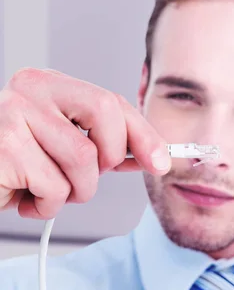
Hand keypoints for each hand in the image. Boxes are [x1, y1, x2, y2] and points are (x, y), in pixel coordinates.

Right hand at [0, 68, 171, 218]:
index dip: (143, 133)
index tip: (161, 161)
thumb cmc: (12, 164)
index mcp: (50, 85)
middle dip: (107, 159)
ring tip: (47, 189)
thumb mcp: (60, 146)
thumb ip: (101, 144)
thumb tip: (150, 155)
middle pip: (106, 116)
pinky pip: (55, 187)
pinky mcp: (3, 147)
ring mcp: (13, 114)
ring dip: (74, 190)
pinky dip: (47, 204)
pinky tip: (24, 197)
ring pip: (85, 160)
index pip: (112, 102)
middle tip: (85, 176)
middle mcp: (30, 89)